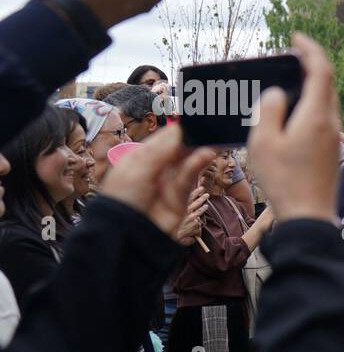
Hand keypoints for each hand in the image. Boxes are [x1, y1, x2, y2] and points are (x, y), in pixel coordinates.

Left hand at [99, 124, 214, 234]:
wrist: (125, 234)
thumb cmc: (122, 197)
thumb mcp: (137, 167)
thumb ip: (161, 149)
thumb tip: (181, 128)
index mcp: (141, 158)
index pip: (163, 139)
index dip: (179, 128)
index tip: (195, 117)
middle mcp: (156, 169)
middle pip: (179, 149)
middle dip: (193, 138)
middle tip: (210, 124)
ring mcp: (169, 184)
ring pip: (187, 162)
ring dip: (200, 149)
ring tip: (214, 137)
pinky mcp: (181, 198)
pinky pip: (190, 178)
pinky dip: (198, 164)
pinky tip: (206, 153)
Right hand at [247, 34, 339, 222]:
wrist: (309, 218)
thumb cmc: (284, 182)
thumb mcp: (264, 142)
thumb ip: (268, 109)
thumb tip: (276, 93)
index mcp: (316, 116)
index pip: (321, 70)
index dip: (310, 49)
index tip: (297, 37)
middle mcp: (330, 124)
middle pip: (326, 84)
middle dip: (309, 65)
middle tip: (289, 58)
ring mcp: (333, 139)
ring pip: (325, 102)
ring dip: (310, 87)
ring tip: (287, 83)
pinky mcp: (331, 153)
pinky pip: (322, 119)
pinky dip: (309, 106)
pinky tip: (292, 114)